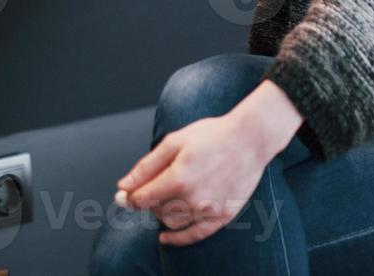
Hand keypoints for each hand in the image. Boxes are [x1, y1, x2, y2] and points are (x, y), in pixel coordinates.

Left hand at [115, 112, 272, 246]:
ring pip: (172, 222)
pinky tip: (165, 237)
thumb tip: (123, 186)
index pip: (142, 199)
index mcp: (177, 178)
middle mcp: (192, 199)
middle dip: (148, 200)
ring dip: (161, 214)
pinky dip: (177, 239)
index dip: (129, 197)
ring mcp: (208, 210)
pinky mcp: (222, 216)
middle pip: (155, 210)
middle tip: (152, 187)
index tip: (124, 195)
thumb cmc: (212, 135)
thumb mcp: (174, 141)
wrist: (250, 139)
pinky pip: (194, 235)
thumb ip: (146, 166)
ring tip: (165, 199)